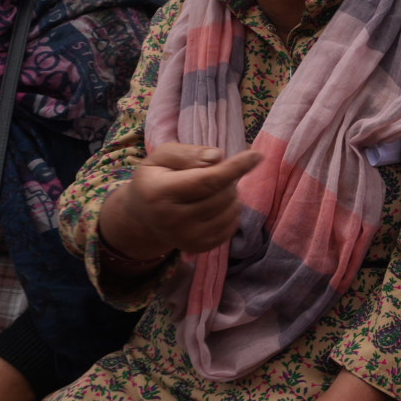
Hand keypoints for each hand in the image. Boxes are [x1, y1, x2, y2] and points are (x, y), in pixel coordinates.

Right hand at [109, 144, 261, 258]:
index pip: (207, 180)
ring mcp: (187, 238)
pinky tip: (213, 206)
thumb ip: (187, 153)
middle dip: (228, 178)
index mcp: (159, 193)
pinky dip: (230, 211)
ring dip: (230, 195)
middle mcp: (172, 220)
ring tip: (211, 190)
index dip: (235, 167)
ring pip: (232, 209)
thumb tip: (217, 157)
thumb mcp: (160, 158)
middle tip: (212, 174)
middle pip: (223, 194)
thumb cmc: (156, 180)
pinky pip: (232, 225)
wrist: (143, 217)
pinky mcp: (200, 247)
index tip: (257, 155)